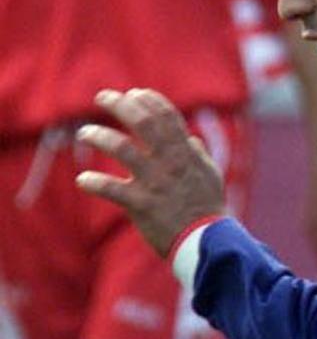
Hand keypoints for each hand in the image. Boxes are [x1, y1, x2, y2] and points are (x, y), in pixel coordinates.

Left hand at [73, 88, 226, 256]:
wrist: (207, 244)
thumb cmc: (207, 210)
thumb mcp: (211, 177)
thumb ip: (198, 156)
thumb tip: (190, 140)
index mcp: (186, 154)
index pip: (167, 115)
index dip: (148, 99)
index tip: (133, 94)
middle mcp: (169, 163)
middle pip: (142, 122)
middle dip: (119, 104)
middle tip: (103, 97)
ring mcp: (155, 183)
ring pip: (121, 147)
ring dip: (98, 135)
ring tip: (85, 133)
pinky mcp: (141, 205)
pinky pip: (111, 189)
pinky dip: (93, 182)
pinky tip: (84, 180)